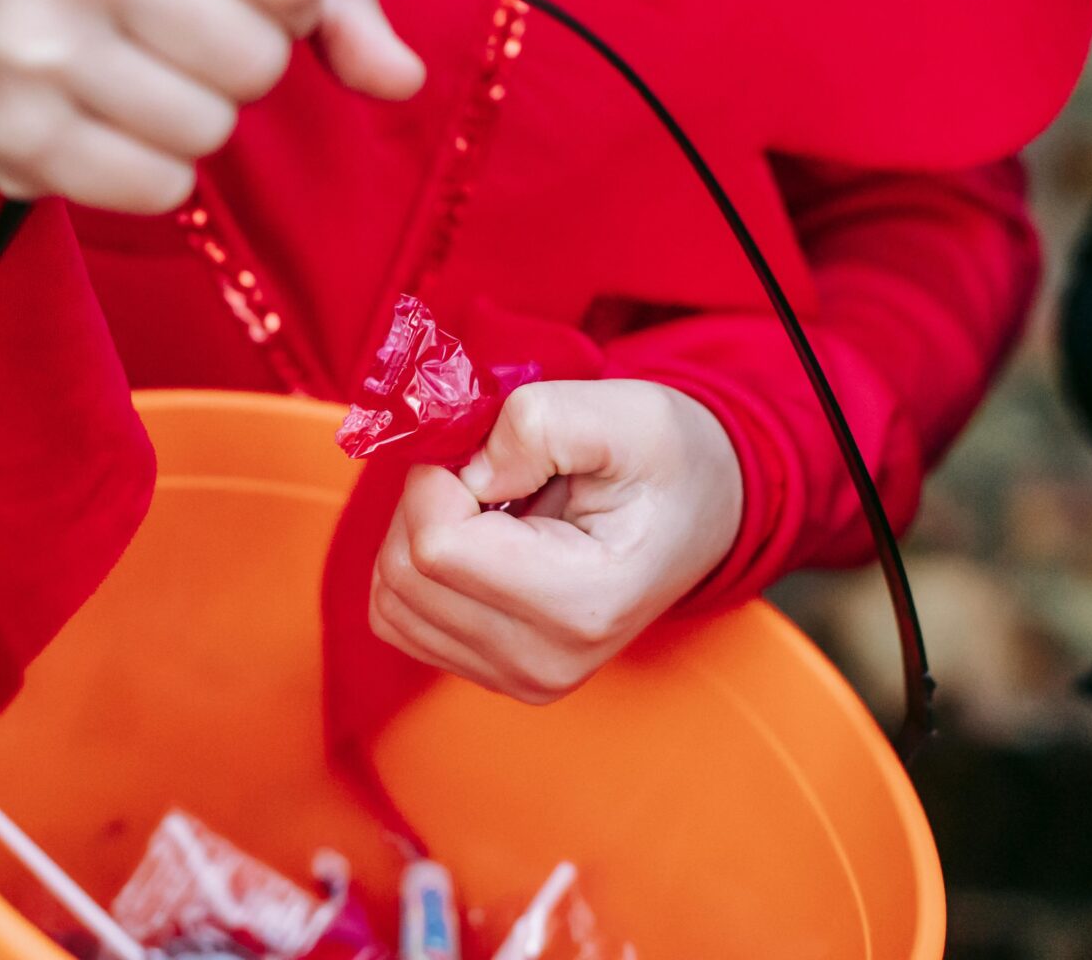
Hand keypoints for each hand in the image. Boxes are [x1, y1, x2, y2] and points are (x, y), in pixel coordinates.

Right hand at [0, 0, 423, 212]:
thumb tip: (400, 77)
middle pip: (257, 56)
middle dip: (239, 56)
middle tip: (176, 34)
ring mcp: (32, 43)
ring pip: (212, 127)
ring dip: (193, 114)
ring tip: (131, 73)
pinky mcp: (17, 136)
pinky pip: (161, 187)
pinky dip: (150, 169)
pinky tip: (104, 121)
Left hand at [369, 380, 744, 703]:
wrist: (701, 512)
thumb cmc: (668, 461)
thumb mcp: (621, 412)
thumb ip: (535, 424)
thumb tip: (464, 472)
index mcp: (581, 604)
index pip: (436, 546)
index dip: (439, 477)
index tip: (489, 454)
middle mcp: (543, 662)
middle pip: (404, 574)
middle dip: (424, 502)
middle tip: (487, 472)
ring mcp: (518, 679)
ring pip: (390, 600)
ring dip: (417, 534)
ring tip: (489, 508)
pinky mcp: (495, 677)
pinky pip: (401, 620)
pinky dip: (418, 568)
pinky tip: (477, 542)